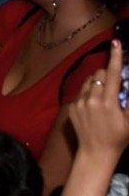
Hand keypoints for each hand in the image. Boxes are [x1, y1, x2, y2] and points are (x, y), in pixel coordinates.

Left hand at [69, 40, 128, 160]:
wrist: (96, 153)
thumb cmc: (119, 137)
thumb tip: (126, 85)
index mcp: (108, 101)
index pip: (112, 73)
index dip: (115, 57)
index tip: (115, 43)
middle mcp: (91, 99)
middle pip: (98, 74)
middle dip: (106, 76)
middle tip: (114, 89)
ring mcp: (79, 103)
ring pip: (88, 82)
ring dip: (96, 84)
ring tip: (103, 98)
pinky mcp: (71, 107)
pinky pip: (80, 92)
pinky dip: (88, 93)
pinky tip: (93, 107)